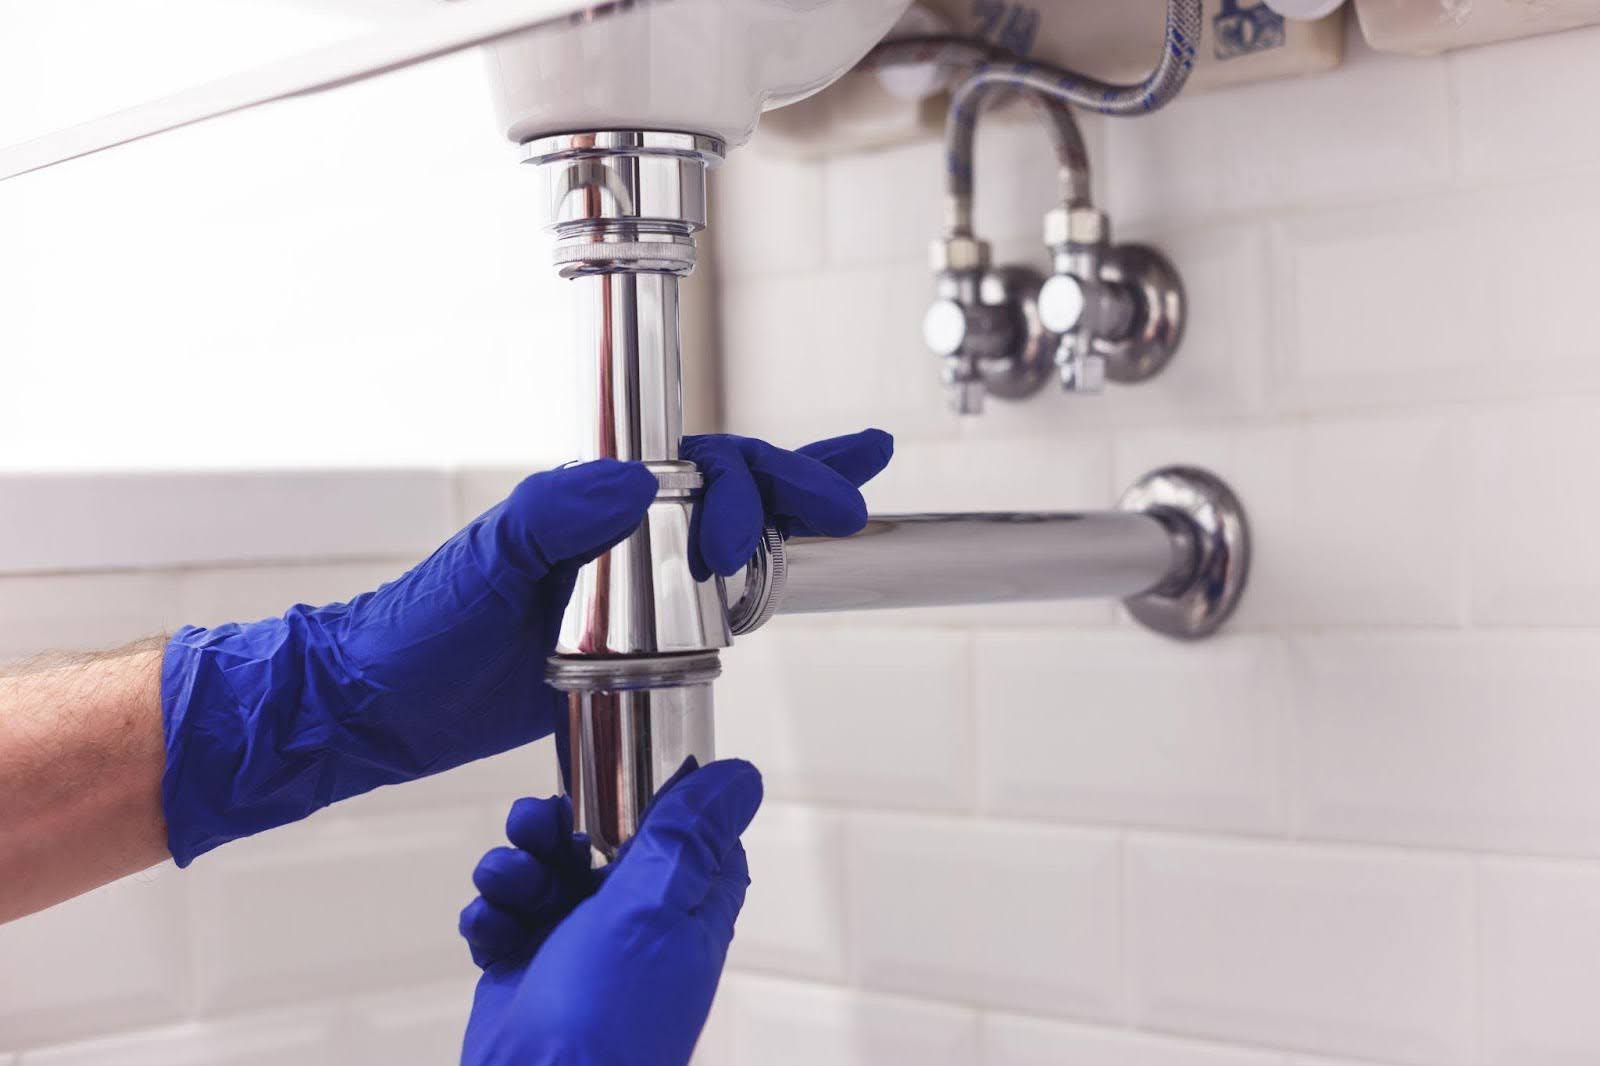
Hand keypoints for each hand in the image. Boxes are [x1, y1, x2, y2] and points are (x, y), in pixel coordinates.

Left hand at [158, 430, 889, 864]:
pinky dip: (753, 590)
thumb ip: (552, 514)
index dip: (763, 477)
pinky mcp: (630, 647)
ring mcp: (630, 590)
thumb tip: (637, 481)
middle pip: (731, 496)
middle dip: (794, 494)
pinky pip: (705, 611)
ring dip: (786, 531)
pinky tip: (782, 586)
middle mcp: (619, 535)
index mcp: (590, 502)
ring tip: (843, 522)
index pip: (698, 467)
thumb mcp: (481, 565)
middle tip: (841, 515)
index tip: (810, 504)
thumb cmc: (418, 629)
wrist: (380, 707)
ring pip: (729, 546)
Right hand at [460, 759, 762, 1065]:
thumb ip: (689, 835)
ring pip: (542, 874)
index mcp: (684, 909)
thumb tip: (742, 776)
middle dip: (555, 827)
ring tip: (506, 887)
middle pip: (599, 843)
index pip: (686, 833)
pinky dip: (491, 917)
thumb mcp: (654, 906)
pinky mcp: (525, 971)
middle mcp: (634, 926)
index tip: (617, 776)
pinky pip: (503, 919)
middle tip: (532, 826)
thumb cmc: (607, 1017)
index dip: (651, 799)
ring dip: (514, 869)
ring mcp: (577, 949)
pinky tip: (491, 932)